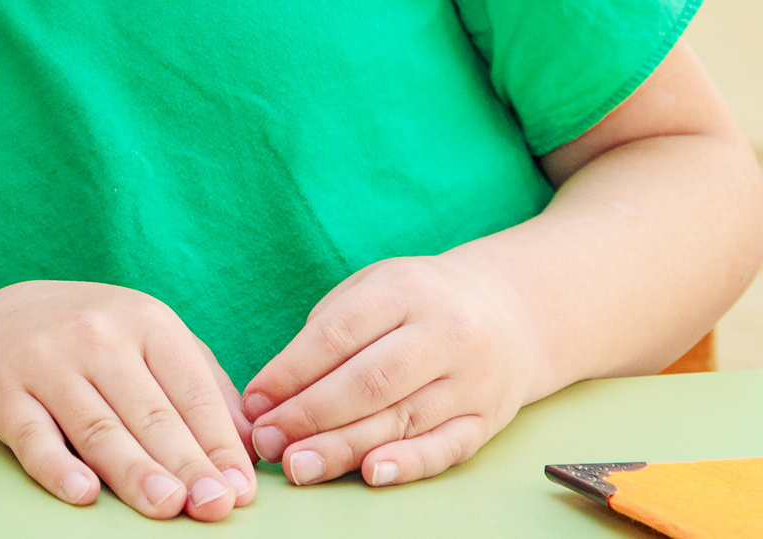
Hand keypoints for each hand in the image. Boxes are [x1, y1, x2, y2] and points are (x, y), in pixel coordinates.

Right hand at [0, 281, 257, 521]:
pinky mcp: (6, 393)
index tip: (239, 489)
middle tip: (213, 505)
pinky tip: (83, 493)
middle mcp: (97, 336)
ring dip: (133, 470)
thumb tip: (249, 449)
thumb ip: (203, 388)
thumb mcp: (154, 341)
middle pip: (150, 413)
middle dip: (186, 463)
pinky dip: (57, 467)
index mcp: (146, 321)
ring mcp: (48, 363)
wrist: (4, 319)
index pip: (191, 390)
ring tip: (166, 505)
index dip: (218, 442)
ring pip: (98, 428)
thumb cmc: (100, 341)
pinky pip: (33, 436)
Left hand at [241, 252, 539, 488]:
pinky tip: (370, 473)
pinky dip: (407, 463)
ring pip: (401, 419)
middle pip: (368, 382)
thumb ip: (326, 332)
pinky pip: (445, 447)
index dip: (291, 372)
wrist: (509, 312)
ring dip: (343, 448)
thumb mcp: (373, 289)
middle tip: (268, 442)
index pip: (338, 334)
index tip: (254, 401)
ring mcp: (471, 379)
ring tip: (298, 465)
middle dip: (310, 416)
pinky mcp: (488, 419)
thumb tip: (273, 393)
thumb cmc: (418, 302)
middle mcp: (444, 333)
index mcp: (405, 290)